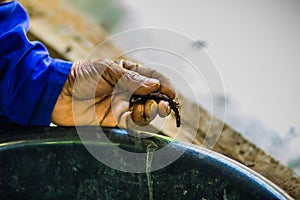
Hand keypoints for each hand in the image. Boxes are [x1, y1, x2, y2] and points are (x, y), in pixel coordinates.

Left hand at [51, 59, 175, 127]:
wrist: (59, 94)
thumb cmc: (82, 76)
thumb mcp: (108, 71)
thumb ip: (131, 80)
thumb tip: (154, 85)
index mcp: (129, 73)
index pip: (152, 78)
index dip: (163, 85)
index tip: (170, 92)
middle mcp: (129, 90)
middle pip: (153, 96)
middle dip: (162, 100)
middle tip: (166, 103)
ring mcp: (123, 105)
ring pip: (146, 110)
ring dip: (153, 110)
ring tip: (156, 108)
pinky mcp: (116, 119)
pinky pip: (133, 121)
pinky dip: (140, 119)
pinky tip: (141, 113)